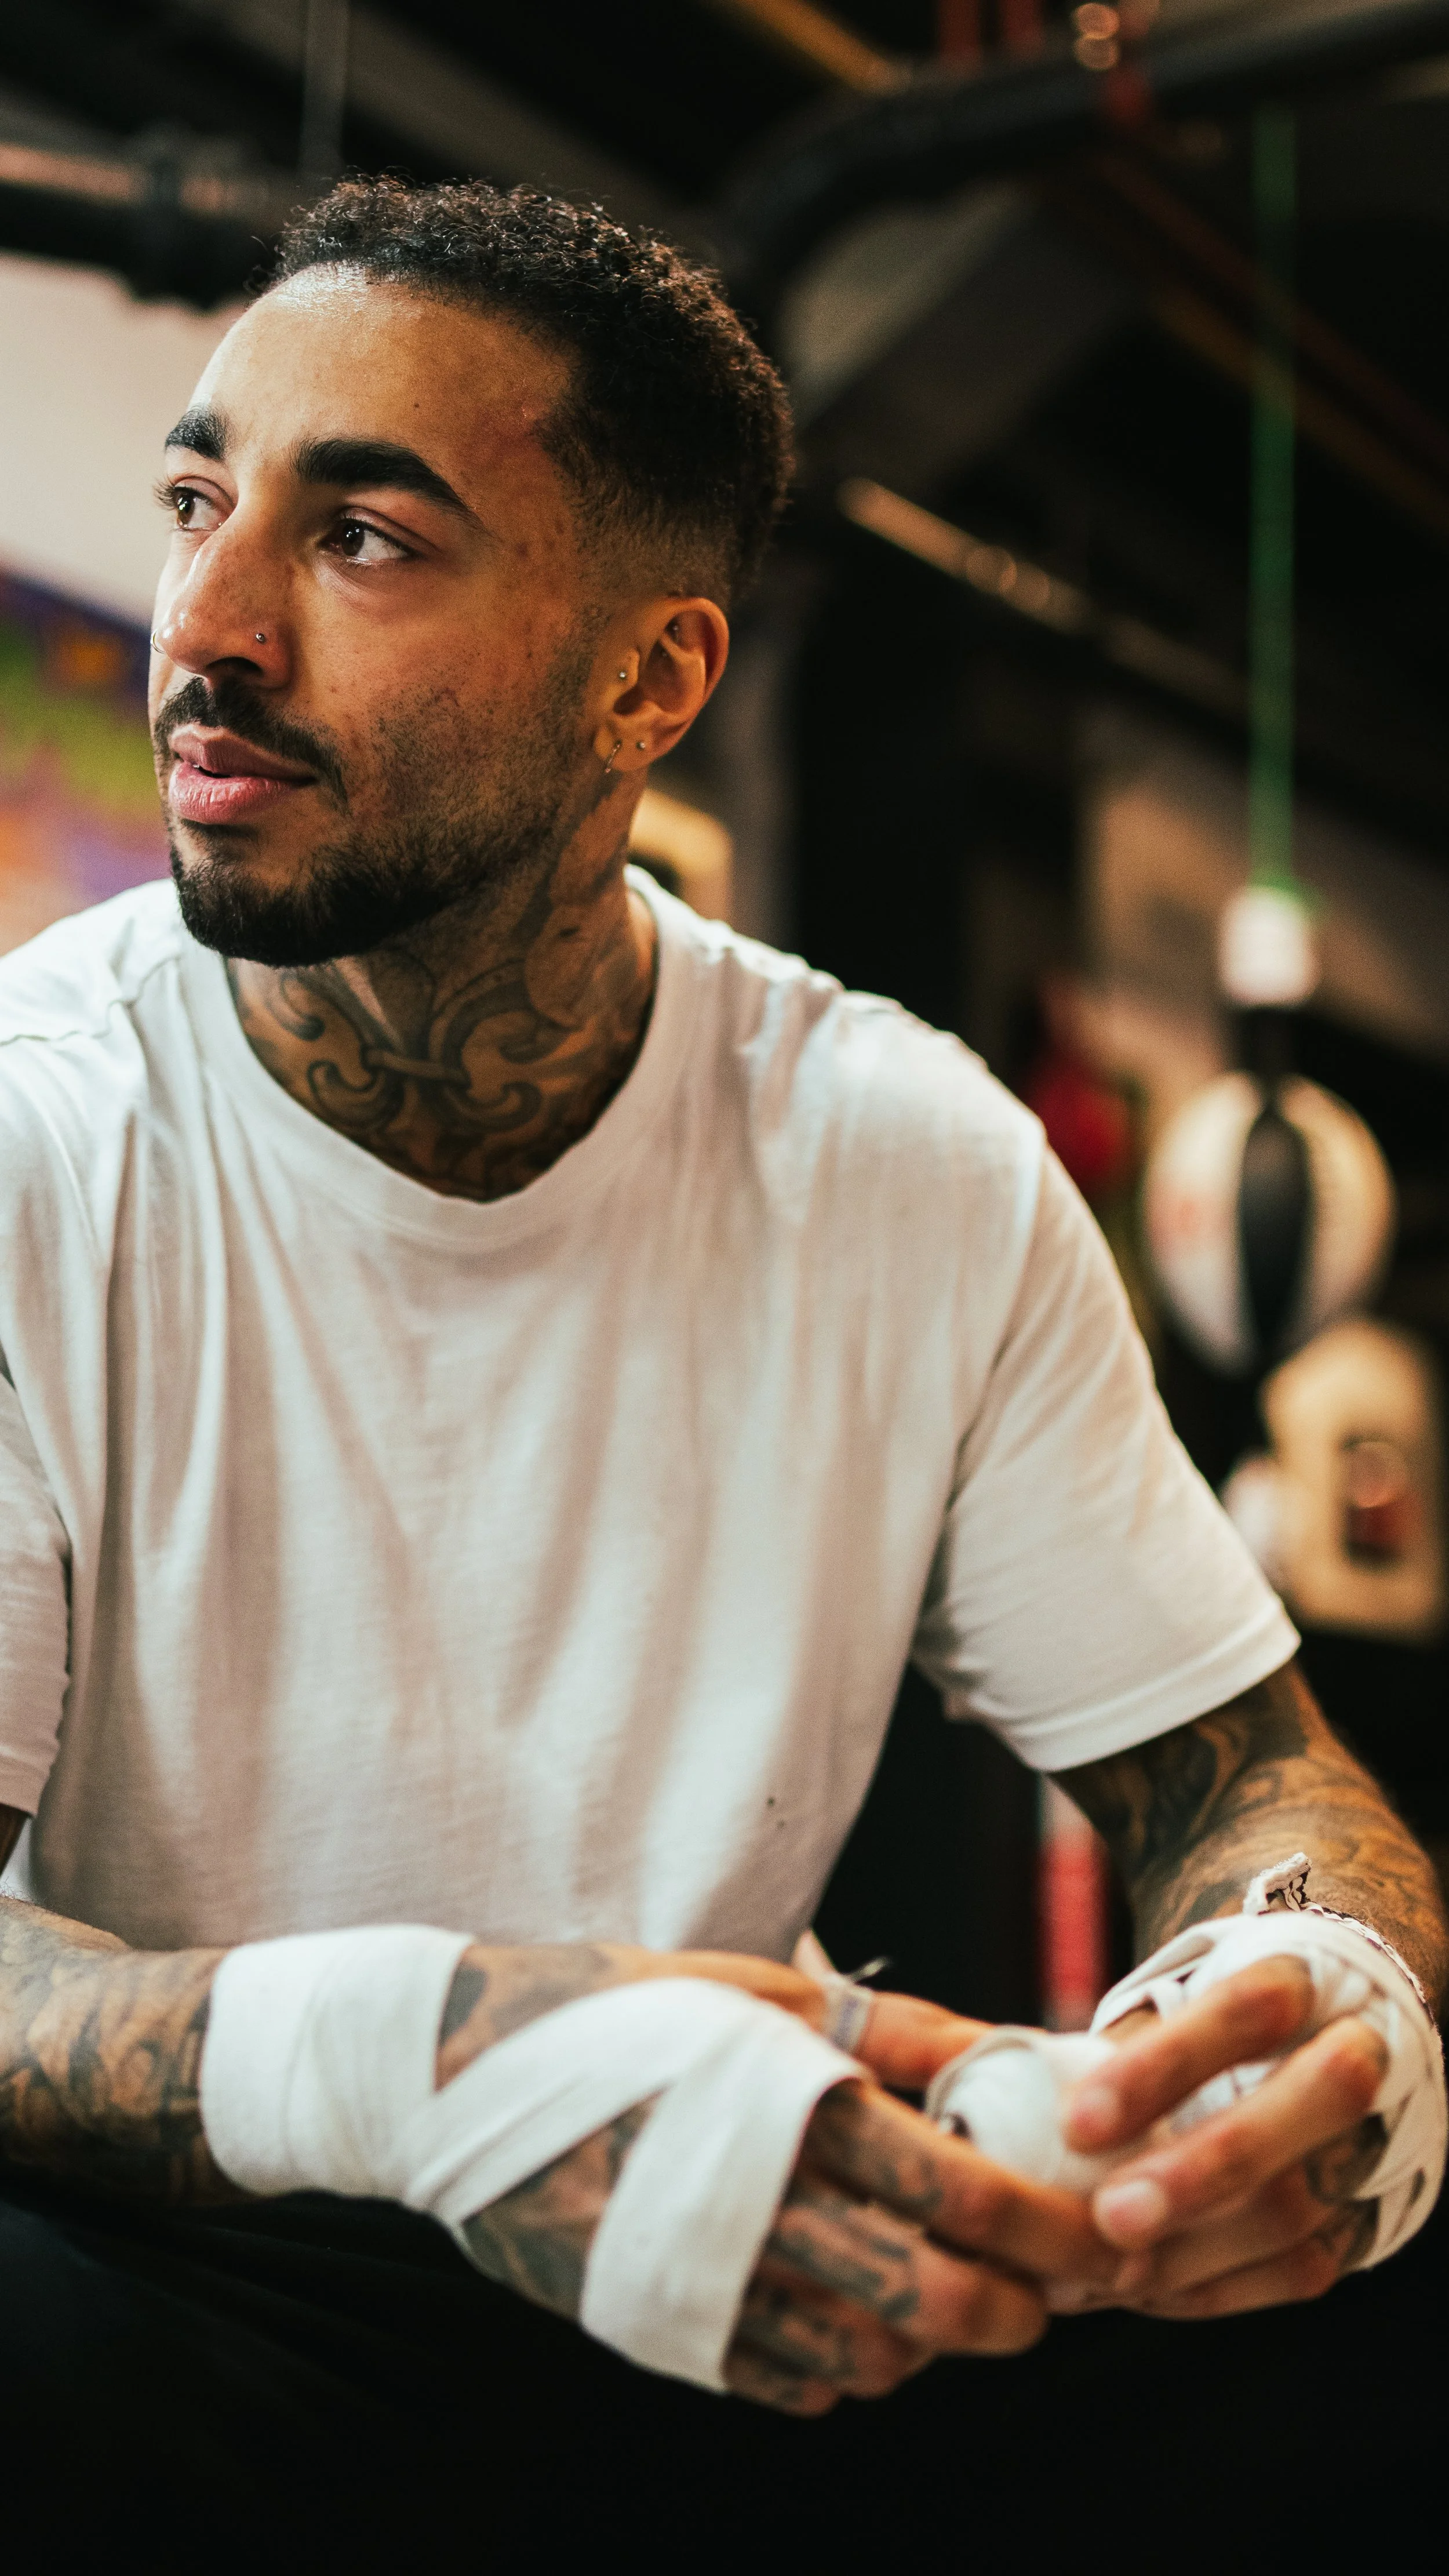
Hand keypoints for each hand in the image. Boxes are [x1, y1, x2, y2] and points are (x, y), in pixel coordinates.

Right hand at [443, 1945, 1118, 2409]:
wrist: (456, 2076)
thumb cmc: (623, 2010)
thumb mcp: (759, 1988)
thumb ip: (894, 2029)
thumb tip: (1014, 2044)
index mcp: (790, 2105)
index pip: (961, 2191)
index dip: (1051, 2228)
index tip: (1104, 2239)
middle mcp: (756, 2205)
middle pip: (929, 2302)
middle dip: (1013, 2312)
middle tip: (1045, 2295)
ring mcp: (704, 2283)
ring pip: (867, 2361)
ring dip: (929, 2343)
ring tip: (947, 2298)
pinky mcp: (664, 2331)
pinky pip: (789, 2387)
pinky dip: (842, 2369)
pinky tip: (851, 2319)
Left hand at [1054, 1956, 1388, 2318]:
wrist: (1319, 2029)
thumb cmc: (1212, 2015)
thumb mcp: (1165, 1999)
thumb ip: (1099, 2046)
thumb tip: (986, 2088)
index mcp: (1305, 1974)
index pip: (1252, 2007)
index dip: (1166, 2064)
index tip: (1077, 2123)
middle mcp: (1361, 2051)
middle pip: (1312, 2107)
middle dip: (1205, 2168)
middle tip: (1110, 2217)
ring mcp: (1375, 2139)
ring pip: (1304, 2205)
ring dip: (1195, 2247)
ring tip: (1103, 2266)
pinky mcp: (1371, 2215)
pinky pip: (1301, 2267)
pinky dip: (1215, 2286)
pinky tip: (1144, 2286)